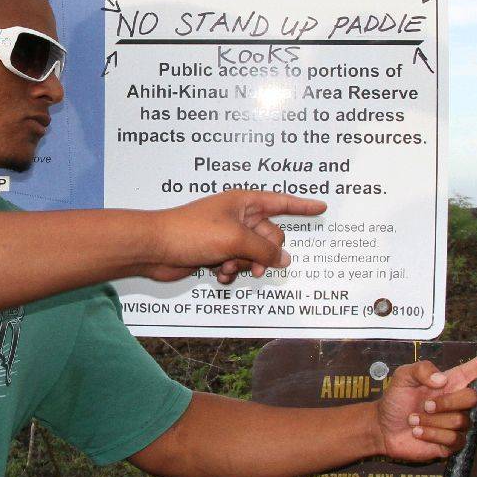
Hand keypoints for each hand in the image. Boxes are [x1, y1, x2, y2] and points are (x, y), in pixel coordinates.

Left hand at [141, 190, 325, 284]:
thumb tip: (285, 259)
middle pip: (270, 236)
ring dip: (245, 265)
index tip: (322, 206)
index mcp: (243, 202)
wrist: (154, 248)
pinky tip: (218, 275)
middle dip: (266, 253)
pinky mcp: (214, 252)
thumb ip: (265, 249)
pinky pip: (236, 264)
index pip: (281, 201)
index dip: (303, 205)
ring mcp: (226, 235)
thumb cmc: (191, 232)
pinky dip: (231, 272)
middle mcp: (237, 216)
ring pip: (254, 254)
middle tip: (256, 266)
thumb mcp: (235, 239)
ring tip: (227, 267)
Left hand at [372, 339, 476, 459]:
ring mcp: (457, 423)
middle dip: (446, 402)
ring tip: (415, 420)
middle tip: (424, 405)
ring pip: (460, 421)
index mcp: (451, 381)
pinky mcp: (452, 443)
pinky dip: (431, 435)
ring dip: (432, 421)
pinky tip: (418, 433)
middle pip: (472, 398)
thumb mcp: (403, 376)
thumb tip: (442, 380)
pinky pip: (453, 440)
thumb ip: (421, 370)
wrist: (383, 427)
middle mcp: (458, 401)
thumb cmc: (396, 399)